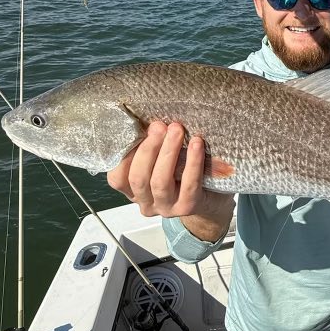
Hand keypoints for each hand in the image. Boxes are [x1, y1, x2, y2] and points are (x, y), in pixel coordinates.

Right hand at [107, 121, 233, 234]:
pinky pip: (189, 185)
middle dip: (148, 149)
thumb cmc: (182, 171)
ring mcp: (166, 208)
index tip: (138, 129)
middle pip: (138, 178)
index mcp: (133, 190)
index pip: (118, 177)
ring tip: (177, 130)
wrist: (211, 196)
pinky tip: (196, 144)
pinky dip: (192, 163)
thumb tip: (149, 122)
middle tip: (160, 126)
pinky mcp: (188, 208)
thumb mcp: (160, 158)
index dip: (125, 154)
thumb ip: (150, 146)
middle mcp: (146, 203)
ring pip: (160, 182)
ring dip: (168, 152)